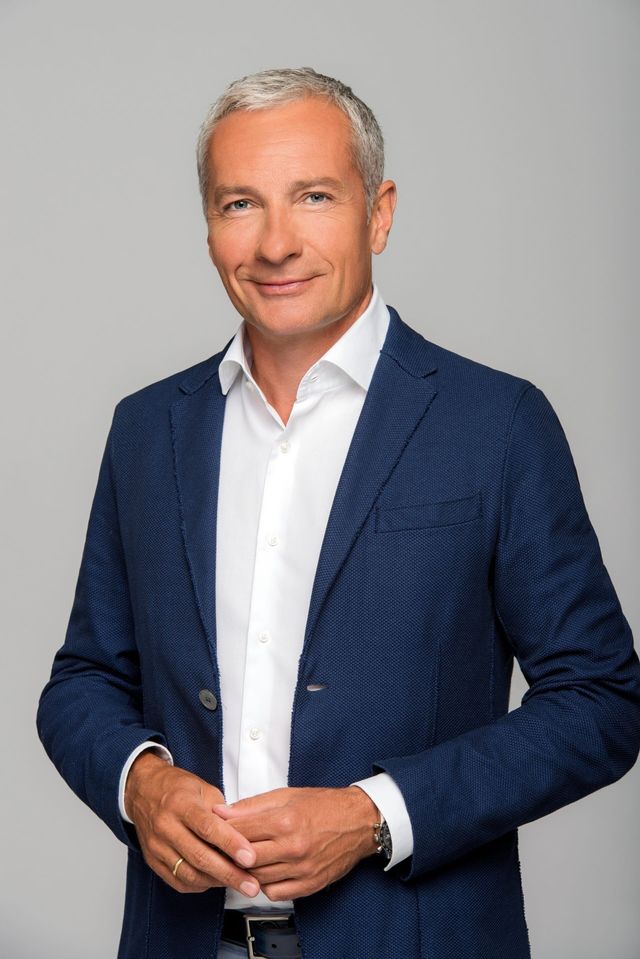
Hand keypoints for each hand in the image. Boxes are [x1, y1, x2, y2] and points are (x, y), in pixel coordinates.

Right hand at [125, 751, 260, 896]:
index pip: (208, 827)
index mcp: (181, 804)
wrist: (142, 790)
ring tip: (239, 885)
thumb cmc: (177, 788)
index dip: (230, 844)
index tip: (250, 858)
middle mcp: (166, 826)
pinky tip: (216, 881)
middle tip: (251, 885)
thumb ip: (222, 812)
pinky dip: (200, 884)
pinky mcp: (153, 861)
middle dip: (229, 874)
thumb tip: (243, 836)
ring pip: (189, 873)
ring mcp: (157, 846)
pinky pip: (178, 881)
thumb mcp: (203, 788)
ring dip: (217, 882)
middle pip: (200, 856)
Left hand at [213, 786, 379, 900]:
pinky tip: (266, 872)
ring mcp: (302, 868)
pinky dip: (266, 885)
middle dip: (231, 853)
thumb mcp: (286, 795)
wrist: (358, 821)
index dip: (223, 830)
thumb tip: (223, 811)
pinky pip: (276, 894)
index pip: (240, 831)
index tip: (215, 829)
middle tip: (223, 848)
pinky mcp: (310, 884)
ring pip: (258, 878)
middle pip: (246, 858)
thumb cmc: (324, 805)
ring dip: (247, 870)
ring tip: (244, 860)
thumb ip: (252, 805)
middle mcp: (293, 847)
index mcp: (285, 821)